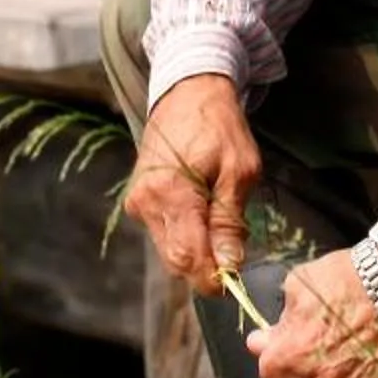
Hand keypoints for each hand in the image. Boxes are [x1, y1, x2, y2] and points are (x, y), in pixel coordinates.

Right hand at [125, 74, 258, 290]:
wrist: (188, 94)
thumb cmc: (220, 128)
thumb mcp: (240, 171)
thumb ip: (230, 221)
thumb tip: (228, 266)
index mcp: (172, 192)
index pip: (188, 257)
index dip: (212, 278)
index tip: (234, 283)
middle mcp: (146, 202)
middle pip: (176, 260)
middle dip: (207, 265)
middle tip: (234, 247)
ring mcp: (138, 202)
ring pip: (170, 249)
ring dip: (198, 248)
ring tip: (220, 217)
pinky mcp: (137, 201)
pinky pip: (164, 233)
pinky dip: (186, 234)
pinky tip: (203, 210)